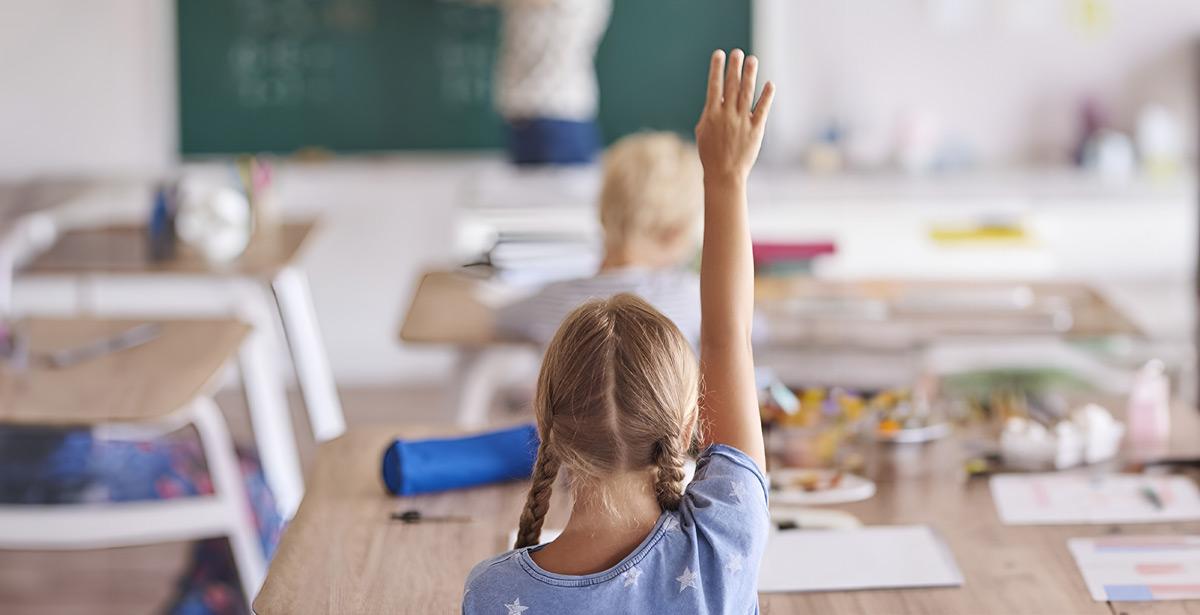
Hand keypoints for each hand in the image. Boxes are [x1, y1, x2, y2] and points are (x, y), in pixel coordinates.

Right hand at [694, 49, 774, 183]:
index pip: (714, 86)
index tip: (719, 54)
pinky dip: (766, 96)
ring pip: (747, 93)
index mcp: (712, 114)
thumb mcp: (702, 132)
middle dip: (734, 67)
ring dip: (750, 75)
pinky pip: (762, 109)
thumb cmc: (710, 154)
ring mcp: (742, 121)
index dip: (716, 69)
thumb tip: (715, 98)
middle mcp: (727, 115)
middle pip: (731, 86)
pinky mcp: (755, 129)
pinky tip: (769, 84)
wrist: (724, 174)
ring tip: (752, 60)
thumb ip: (709, 114)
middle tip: (737, 52)